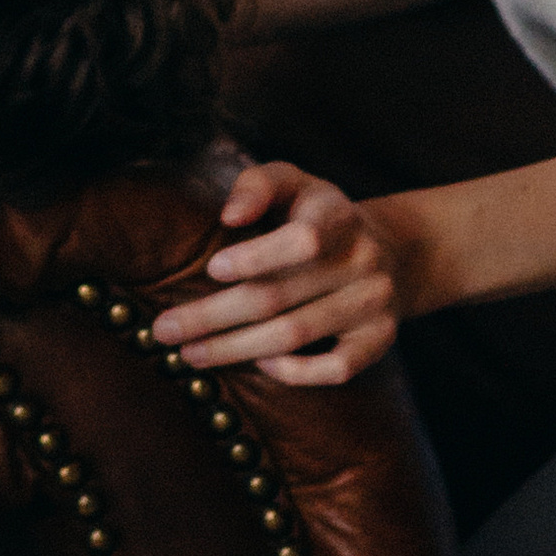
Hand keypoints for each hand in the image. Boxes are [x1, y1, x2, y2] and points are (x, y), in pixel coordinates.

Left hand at [151, 161, 401, 387]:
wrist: (392, 252)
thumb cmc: (318, 215)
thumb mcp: (293, 183)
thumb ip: (257, 185)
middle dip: (213, 316)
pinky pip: (337, 369)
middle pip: (280, 297)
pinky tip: (260, 365)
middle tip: (163, 330)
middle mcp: (362, 260)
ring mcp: (374, 304)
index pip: (303, 240)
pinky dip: (294, 372)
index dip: (256, 257)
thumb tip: (230, 214)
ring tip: (189, 354)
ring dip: (235, 349)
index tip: (211, 268)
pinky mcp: (379, 340)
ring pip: (296, 336)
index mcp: (338, 215)